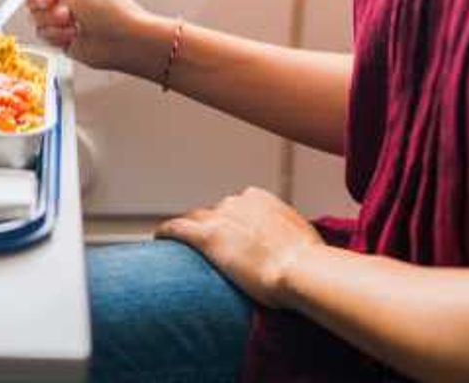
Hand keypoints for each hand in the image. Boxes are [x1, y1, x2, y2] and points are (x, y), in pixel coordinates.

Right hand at [14, 0, 159, 72]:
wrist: (121, 40)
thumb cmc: (108, 8)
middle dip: (42, 2)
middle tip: (56, 1)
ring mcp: (62, 16)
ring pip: (36, 18)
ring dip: (52, 21)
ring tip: (71, 20)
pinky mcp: (61, 36)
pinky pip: (43, 34)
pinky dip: (56, 35)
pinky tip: (73, 34)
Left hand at [156, 186, 323, 308]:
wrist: (301, 270)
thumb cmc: (309, 261)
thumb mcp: (301, 237)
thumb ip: (287, 234)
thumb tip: (291, 246)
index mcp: (259, 198)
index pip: (235, 206)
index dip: (230, 222)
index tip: (230, 236)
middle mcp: (237, 201)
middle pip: (214, 212)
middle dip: (211, 226)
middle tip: (211, 248)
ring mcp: (220, 217)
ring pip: (194, 219)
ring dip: (189, 230)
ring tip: (182, 246)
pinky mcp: (206, 236)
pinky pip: (176, 228)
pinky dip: (166, 232)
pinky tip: (159, 239)